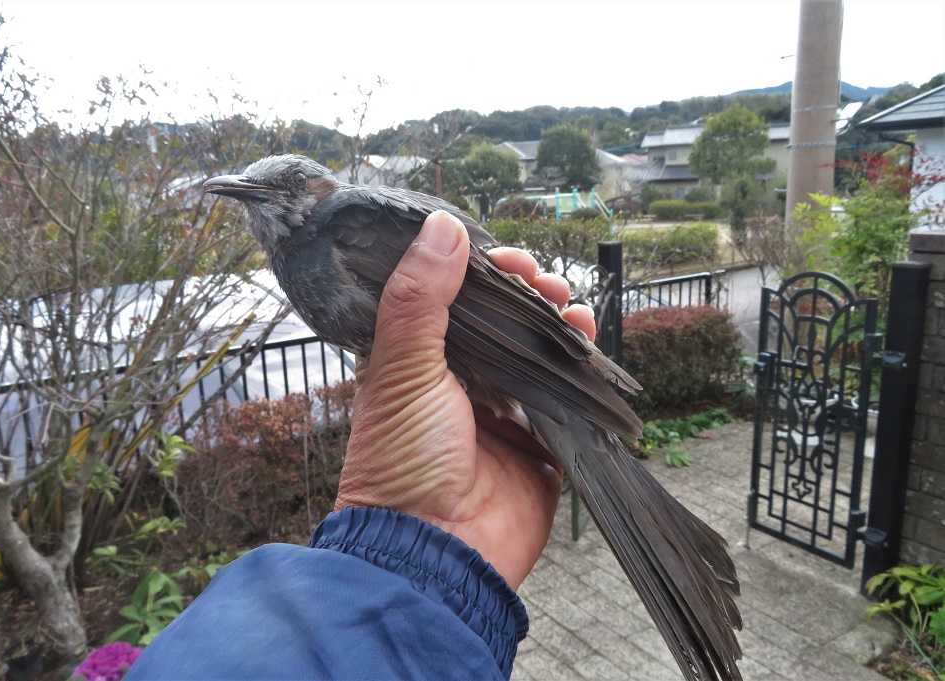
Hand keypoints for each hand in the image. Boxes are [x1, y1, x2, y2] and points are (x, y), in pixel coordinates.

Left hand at [334, 211, 596, 588]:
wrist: (433, 552)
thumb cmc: (403, 460)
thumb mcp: (402, 370)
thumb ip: (420, 299)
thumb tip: (443, 226)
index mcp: (422, 364)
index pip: (457, 302)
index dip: (483, 275)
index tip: (506, 257)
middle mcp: (463, 385)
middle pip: (506, 325)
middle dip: (531, 297)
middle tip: (546, 284)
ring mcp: (504, 417)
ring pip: (541, 358)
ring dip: (560, 328)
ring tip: (572, 311)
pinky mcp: (540, 449)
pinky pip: (568, 403)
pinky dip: (582, 376)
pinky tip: (589, 349)